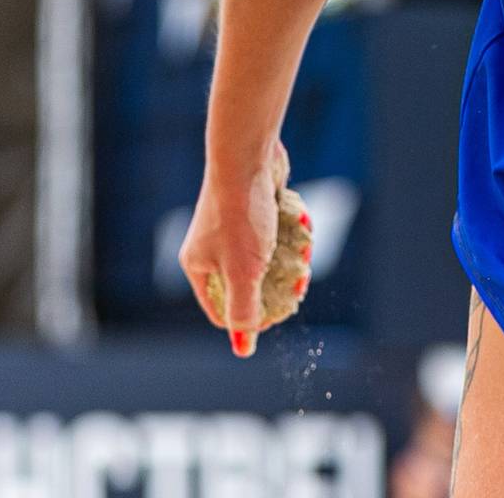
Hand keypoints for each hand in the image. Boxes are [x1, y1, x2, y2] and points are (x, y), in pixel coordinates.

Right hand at [179, 139, 288, 356]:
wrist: (249, 157)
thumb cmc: (241, 216)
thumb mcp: (243, 272)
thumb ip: (243, 310)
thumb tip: (243, 346)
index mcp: (199, 266)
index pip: (222, 310)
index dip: (250, 318)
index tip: (278, 313)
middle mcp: (214, 247)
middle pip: (251, 282)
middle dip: (279, 282)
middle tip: (299, 280)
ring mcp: (236, 226)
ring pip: (271, 255)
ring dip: (292, 253)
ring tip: (304, 247)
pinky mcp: (258, 208)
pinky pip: (280, 229)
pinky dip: (294, 227)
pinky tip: (302, 219)